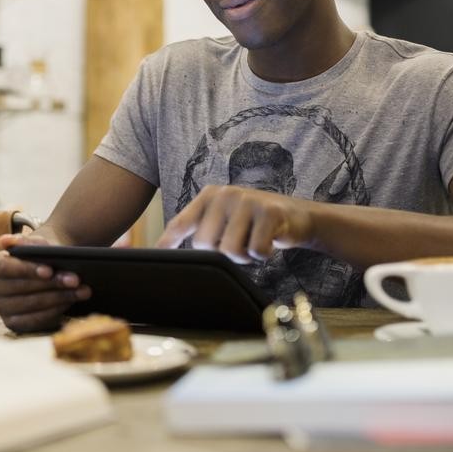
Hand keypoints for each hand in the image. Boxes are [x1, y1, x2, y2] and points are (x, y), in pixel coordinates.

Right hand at [0, 233, 89, 333]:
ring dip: (58, 298)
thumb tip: (5, 240)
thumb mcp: (37, 244)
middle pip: (20, 288)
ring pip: (30, 306)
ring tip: (81, 291)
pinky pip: (34, 321)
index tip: (49, 270)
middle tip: (74, 280)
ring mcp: (1, 308)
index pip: (5, 268)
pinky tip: (70, 303)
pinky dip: (54, 312)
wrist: (50, 268)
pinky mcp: (14, 323)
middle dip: (50, 284)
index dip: (27, 270)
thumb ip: (24, 241)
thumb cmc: (42, 255)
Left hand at [156, 185, 314, 262]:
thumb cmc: (255, 221)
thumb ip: (198, 228)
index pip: (182, 222)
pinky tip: (269, 241)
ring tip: (253, 242)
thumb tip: (162, 248)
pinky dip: (263, 254)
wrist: (297, 216)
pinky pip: (256, 251)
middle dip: (222, 253)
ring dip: (244, 256)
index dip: (167, 241)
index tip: (155, 255)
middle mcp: (225, 194)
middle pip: (205, 244)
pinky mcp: (269, 213)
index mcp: (209, 196)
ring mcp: (248, 201)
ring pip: (230, 250)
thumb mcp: (224, 218)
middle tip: (239, 243)